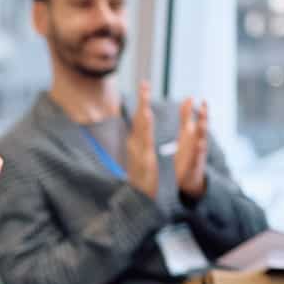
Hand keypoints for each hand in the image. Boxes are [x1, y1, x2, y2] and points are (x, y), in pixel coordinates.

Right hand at [124, 79, 159, 198]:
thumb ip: (141, 142)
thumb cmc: (142, 179)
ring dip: (143, 114)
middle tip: (144, 83)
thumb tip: (140, 128)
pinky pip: (146, 145)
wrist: (138, 200)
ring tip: (145, 99)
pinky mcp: (145, 164)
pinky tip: (148, 122)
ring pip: (141, 131)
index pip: (139, 118)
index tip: (145, 84)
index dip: (142, 101)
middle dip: (142, 101)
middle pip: (139, 119)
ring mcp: (139, 154)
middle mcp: (135, 146)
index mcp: (137, 143)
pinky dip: (146, 133)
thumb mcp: (141, 157)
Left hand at [174, 99, 210, 201]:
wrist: (189, 177)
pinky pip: (195, 158)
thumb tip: (189, 97)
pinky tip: (198, 145)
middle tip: (205, 108)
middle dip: (204, 119)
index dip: (203, 111)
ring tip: (202, 124)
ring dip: (202, 134)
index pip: (201, 121)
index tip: (204, 100)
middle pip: (203, 129)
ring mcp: (197, 155)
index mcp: (196, 135)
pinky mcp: (193, 165)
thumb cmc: (188, 152)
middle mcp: (199, 143)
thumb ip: (187, 115)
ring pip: (201, 142)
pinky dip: (197, 152)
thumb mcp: (187, 132)